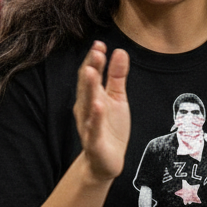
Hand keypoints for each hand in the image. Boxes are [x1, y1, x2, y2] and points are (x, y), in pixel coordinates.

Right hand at [73, 41, 129, 182]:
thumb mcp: (117, 99)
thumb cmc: (110, 128)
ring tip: (91, 71)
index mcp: (92, 96)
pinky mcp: (94, 141)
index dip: (95, 60)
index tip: (100, 44)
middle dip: (91, 68)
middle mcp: (86, 109)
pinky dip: (95, 117)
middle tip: (97, 51)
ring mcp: (89, 125)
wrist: (106, 162)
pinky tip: (98, 105)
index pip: (91, 75)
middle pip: (87, 86)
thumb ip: (117, 76)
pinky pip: (94, 128)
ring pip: (87, 105)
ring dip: (88, 88)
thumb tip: (120, 51)